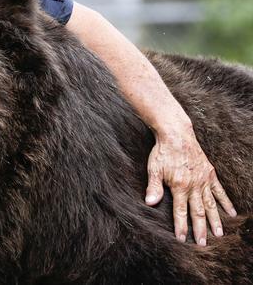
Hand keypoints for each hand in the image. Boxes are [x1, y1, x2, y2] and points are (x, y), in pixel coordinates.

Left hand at [145, 126, 236, 244]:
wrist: (176, 134)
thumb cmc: (162, 152)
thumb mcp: (154, 169)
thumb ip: (154, 187)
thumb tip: (149, 203)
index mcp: (180, 186)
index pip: (181, 211)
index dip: (181, 226)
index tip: (182, 239)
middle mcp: (194, 185)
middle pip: (198, 211)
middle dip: (200, 229)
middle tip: (203, 244)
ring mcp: (204, 180)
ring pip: (211, 204)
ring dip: (215, 220)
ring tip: (219, 234)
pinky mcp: (210, 173)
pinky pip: (219, 190)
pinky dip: (225, 202)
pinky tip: (231, 213)